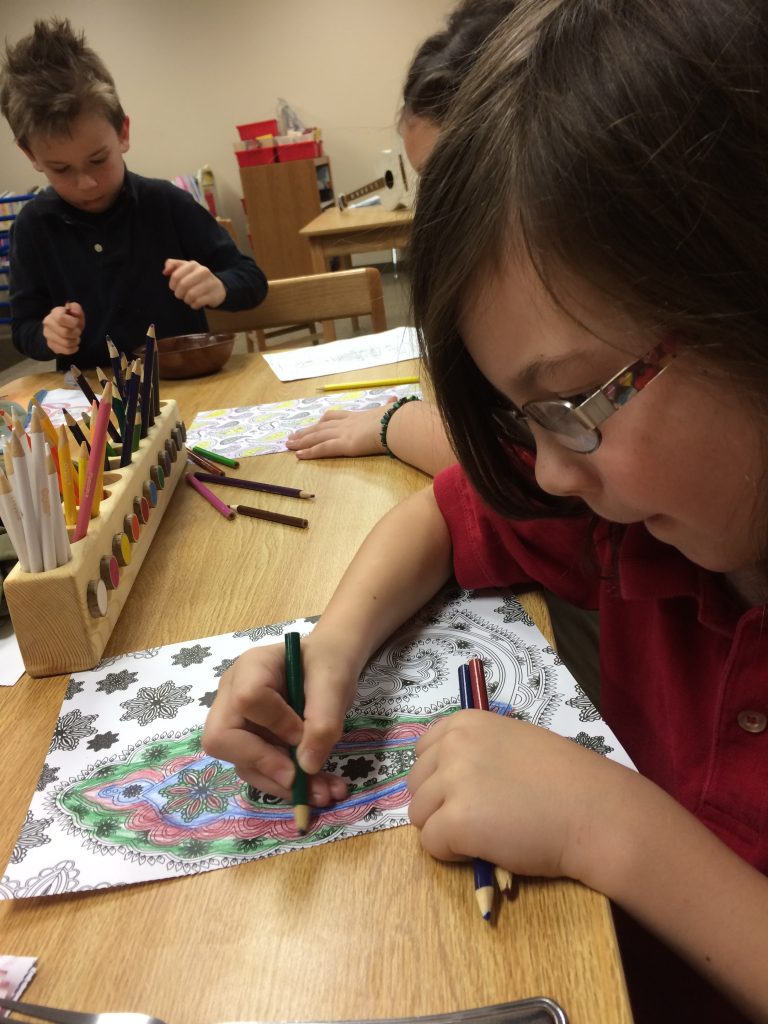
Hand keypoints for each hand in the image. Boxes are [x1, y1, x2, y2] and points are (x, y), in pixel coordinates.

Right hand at [42, 301, 83, 355]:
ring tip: (76, 338)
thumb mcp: (75, 312)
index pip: (61, 318)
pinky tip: (74, 345)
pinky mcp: (51, 345)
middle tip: (78, 332)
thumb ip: (76, 308)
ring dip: (75, 341)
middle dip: (76, 333)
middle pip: (65, 332)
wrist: (59, 328)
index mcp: (54, 313)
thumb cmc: (70, 319)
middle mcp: (48, 323)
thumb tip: (75, 312)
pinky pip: (65, 351)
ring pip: (66, 343)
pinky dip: (73, 349)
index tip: (76, 323)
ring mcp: (48, 335)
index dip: (73, 322)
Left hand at [163, 258, 225, 308]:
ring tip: (188, 299)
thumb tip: (165, 272)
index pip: (176, 276)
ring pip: (190, 295)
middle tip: (180, 295)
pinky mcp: (214, 295)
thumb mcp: (185, 268)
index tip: (174, 287)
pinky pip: (198, 303)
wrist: (218, 287)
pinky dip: (194, 305)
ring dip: (186, 300)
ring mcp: (210, 283)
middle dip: (179, 293)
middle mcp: (203, 272)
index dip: (172, 284)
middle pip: (183, 285)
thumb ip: (172, 265)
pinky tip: (195, 302)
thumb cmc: (196, 278)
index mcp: (193, 265)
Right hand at [202, 634, 358, 804]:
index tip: (302, 733)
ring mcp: (238, 721)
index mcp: (252, 667)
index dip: (274, 724)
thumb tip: (306, 767)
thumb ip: (323, 721)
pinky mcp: (251, 743)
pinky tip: (319, 787)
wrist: (329, 662)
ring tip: (324, 792)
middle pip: (222, 739)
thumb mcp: (335, 684)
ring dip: (282, 785)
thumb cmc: (329, 662)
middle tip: (303, 782)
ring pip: (243, 764)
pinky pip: (258, 771)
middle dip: (264, 766)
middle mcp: (233, 695)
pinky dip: (288, 785)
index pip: (246, 699)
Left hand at [286, 400, 394, 458]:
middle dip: (306, 431)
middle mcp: (347, 423)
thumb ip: (390, 407)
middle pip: (321, 427)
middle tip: (293, 435)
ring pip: (317, 437)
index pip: (336, 417)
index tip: (316, 423)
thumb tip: (394, 399)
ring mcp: (343, 433)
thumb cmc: (396, 419)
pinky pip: (322, 449)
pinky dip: (309, 452)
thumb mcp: (391, 411)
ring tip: (288, 444)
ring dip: (301, 440)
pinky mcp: (344, 445)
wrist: (396, 424)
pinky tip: (298, 455)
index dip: (324, 420)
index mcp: (358, 416)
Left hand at [407, 710, 640, 882]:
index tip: (470, 791)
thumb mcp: (513, 743)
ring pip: (419, 816)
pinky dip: (452, 854)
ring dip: (445, 829)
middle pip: (416, 785)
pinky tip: (485, 848)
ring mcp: (453, 782)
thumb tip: (449, 777)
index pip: (422, 752)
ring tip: (486, 833)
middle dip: (440, 804)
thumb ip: (477, 751)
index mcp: (466, 722)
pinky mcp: (457, 821)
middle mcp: (453, 745)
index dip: (441, 778)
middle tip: (481, 817)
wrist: (594, 811)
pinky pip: (431, 844)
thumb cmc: (564, 780)